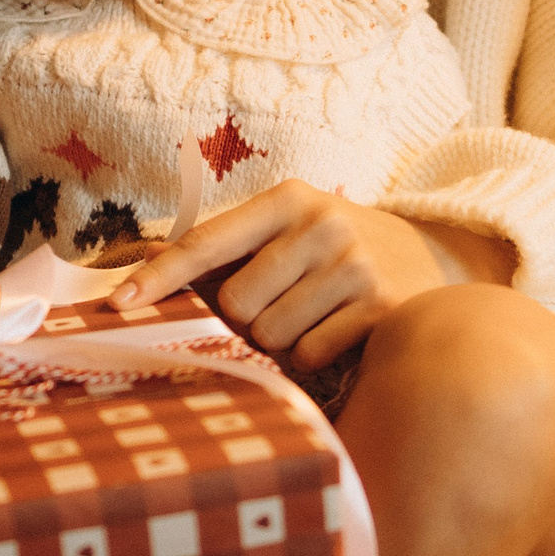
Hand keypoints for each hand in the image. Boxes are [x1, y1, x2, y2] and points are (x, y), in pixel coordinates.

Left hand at [114, 184, 515, 368]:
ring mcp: (356, 267)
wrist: (436, 258)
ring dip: (283, 340)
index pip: (208, 241)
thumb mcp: (288, 229)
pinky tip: (340, 332)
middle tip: (281, 303)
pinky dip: (316, 354)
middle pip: (236, 303)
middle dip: (248, 317)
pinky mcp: (382, 310)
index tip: (118, 303)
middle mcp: (323, 225)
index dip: (161, 276)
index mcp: (288, 199)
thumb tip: (145, 267)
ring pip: (272, 335)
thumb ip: (225, 247)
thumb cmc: (336, 250)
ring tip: (314, 316)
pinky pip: (311, 356)